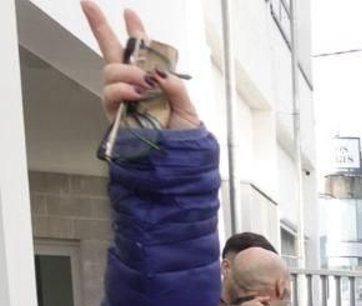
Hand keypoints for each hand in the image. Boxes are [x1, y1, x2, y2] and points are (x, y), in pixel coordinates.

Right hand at [83, 3, 200, 129]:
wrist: (176, 158)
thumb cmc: (181, 134)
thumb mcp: (187, 106)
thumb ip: (175, 87)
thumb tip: (157, 72)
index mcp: (150, 79)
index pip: (139, 51)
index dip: (134, 30)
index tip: (129, 13)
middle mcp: (131, 85)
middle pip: (111, 51)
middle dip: (100, 26)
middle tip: (97, 10)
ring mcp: (120, 97)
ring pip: (111, 71)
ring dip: (127, 73)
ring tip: (144, 84)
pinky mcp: (113, 112)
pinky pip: (111, 93)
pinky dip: (123, 90)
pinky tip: (136, 93)